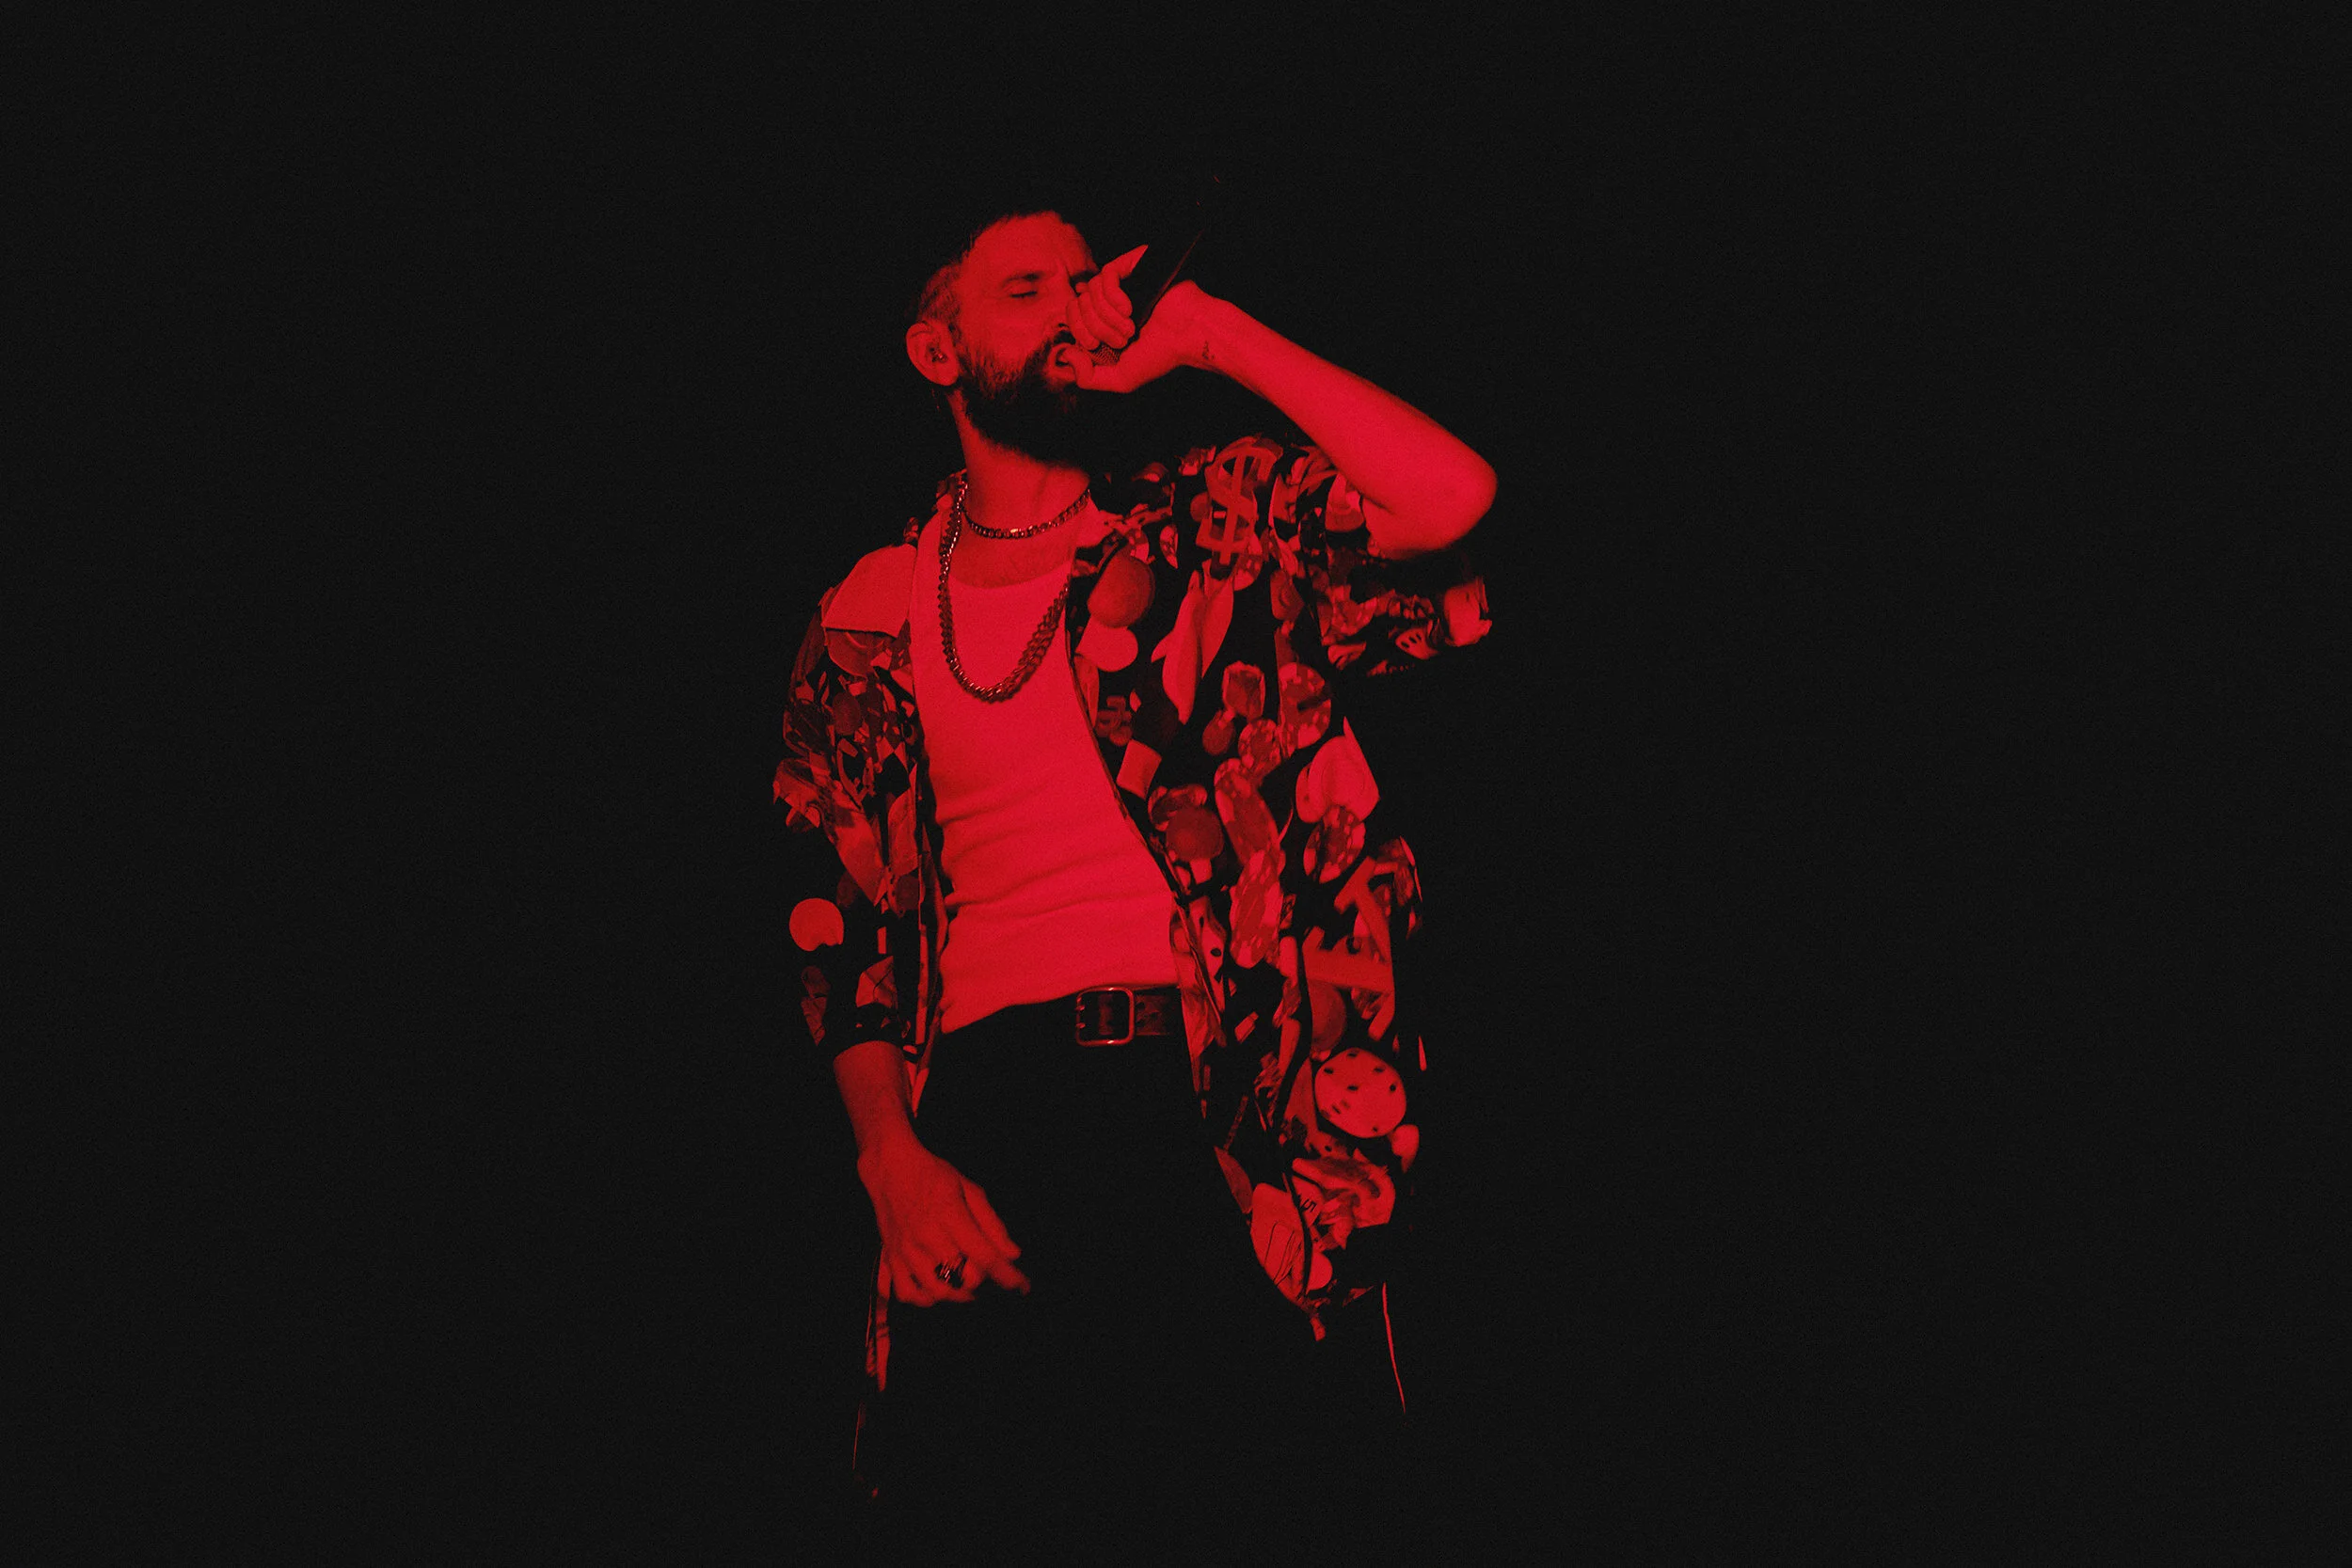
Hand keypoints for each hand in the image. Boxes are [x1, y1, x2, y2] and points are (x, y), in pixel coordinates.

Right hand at [857, 1134, 1030, 1305]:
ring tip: (966, 1284)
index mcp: (950, 1216)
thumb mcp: (970, 1189)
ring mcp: (904, 1251)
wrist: (890, 1168)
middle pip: (963, 1279)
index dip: (1008, 1276)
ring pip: (936, 1292)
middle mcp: (926, 1237)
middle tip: (987, 1273)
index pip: (985, 1256)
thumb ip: (992, 1223)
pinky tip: (935, 1289)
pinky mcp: (889, 1258)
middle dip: (982, 1282)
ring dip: (957, 1294)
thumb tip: (1013, 1255)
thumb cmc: (935, 1175)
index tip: (1023, 1286)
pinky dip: (923, 1298)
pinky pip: (905, 1293)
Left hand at [1060, 244, 1220, 394]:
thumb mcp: (1121, 379)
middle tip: (1122, 340)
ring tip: (1131, 328)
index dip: (1078, 332)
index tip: (1096, 346)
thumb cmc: (1161, 356)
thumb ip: (1089, 378)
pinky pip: (1107, 274)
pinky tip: (1130, 309)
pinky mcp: (1133, 265)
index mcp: (1104, 319)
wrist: (1190, 336)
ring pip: (1091, 291)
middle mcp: (1110, 298)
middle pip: (1078, 303)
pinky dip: (1113, 296)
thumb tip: (1066, 354)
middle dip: (1096, 328)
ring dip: (1108, 317)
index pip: (1072, 315)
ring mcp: (1122, 281)